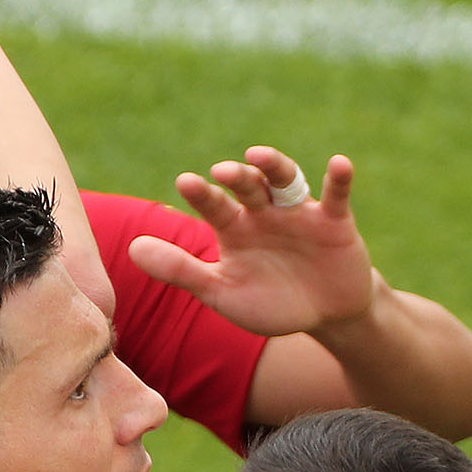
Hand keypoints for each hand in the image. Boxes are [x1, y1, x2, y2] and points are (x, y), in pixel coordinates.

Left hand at [129, 150, 388, 339]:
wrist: (324, 316)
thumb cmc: (269, 301)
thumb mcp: (222, 291)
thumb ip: (180, 270)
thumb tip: (132, 248)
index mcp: (234, 229)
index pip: (215, 206)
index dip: (202, 194)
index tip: (186, 181)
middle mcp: (264, 213)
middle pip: (248, 187)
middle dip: (237, 177)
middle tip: (222, 171)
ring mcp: (299, 214)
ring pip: (286, 181)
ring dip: (275, 166)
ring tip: (259, 155)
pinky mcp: (335, 221)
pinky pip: (336, 195)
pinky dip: (338, 179)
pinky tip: (339, 164)